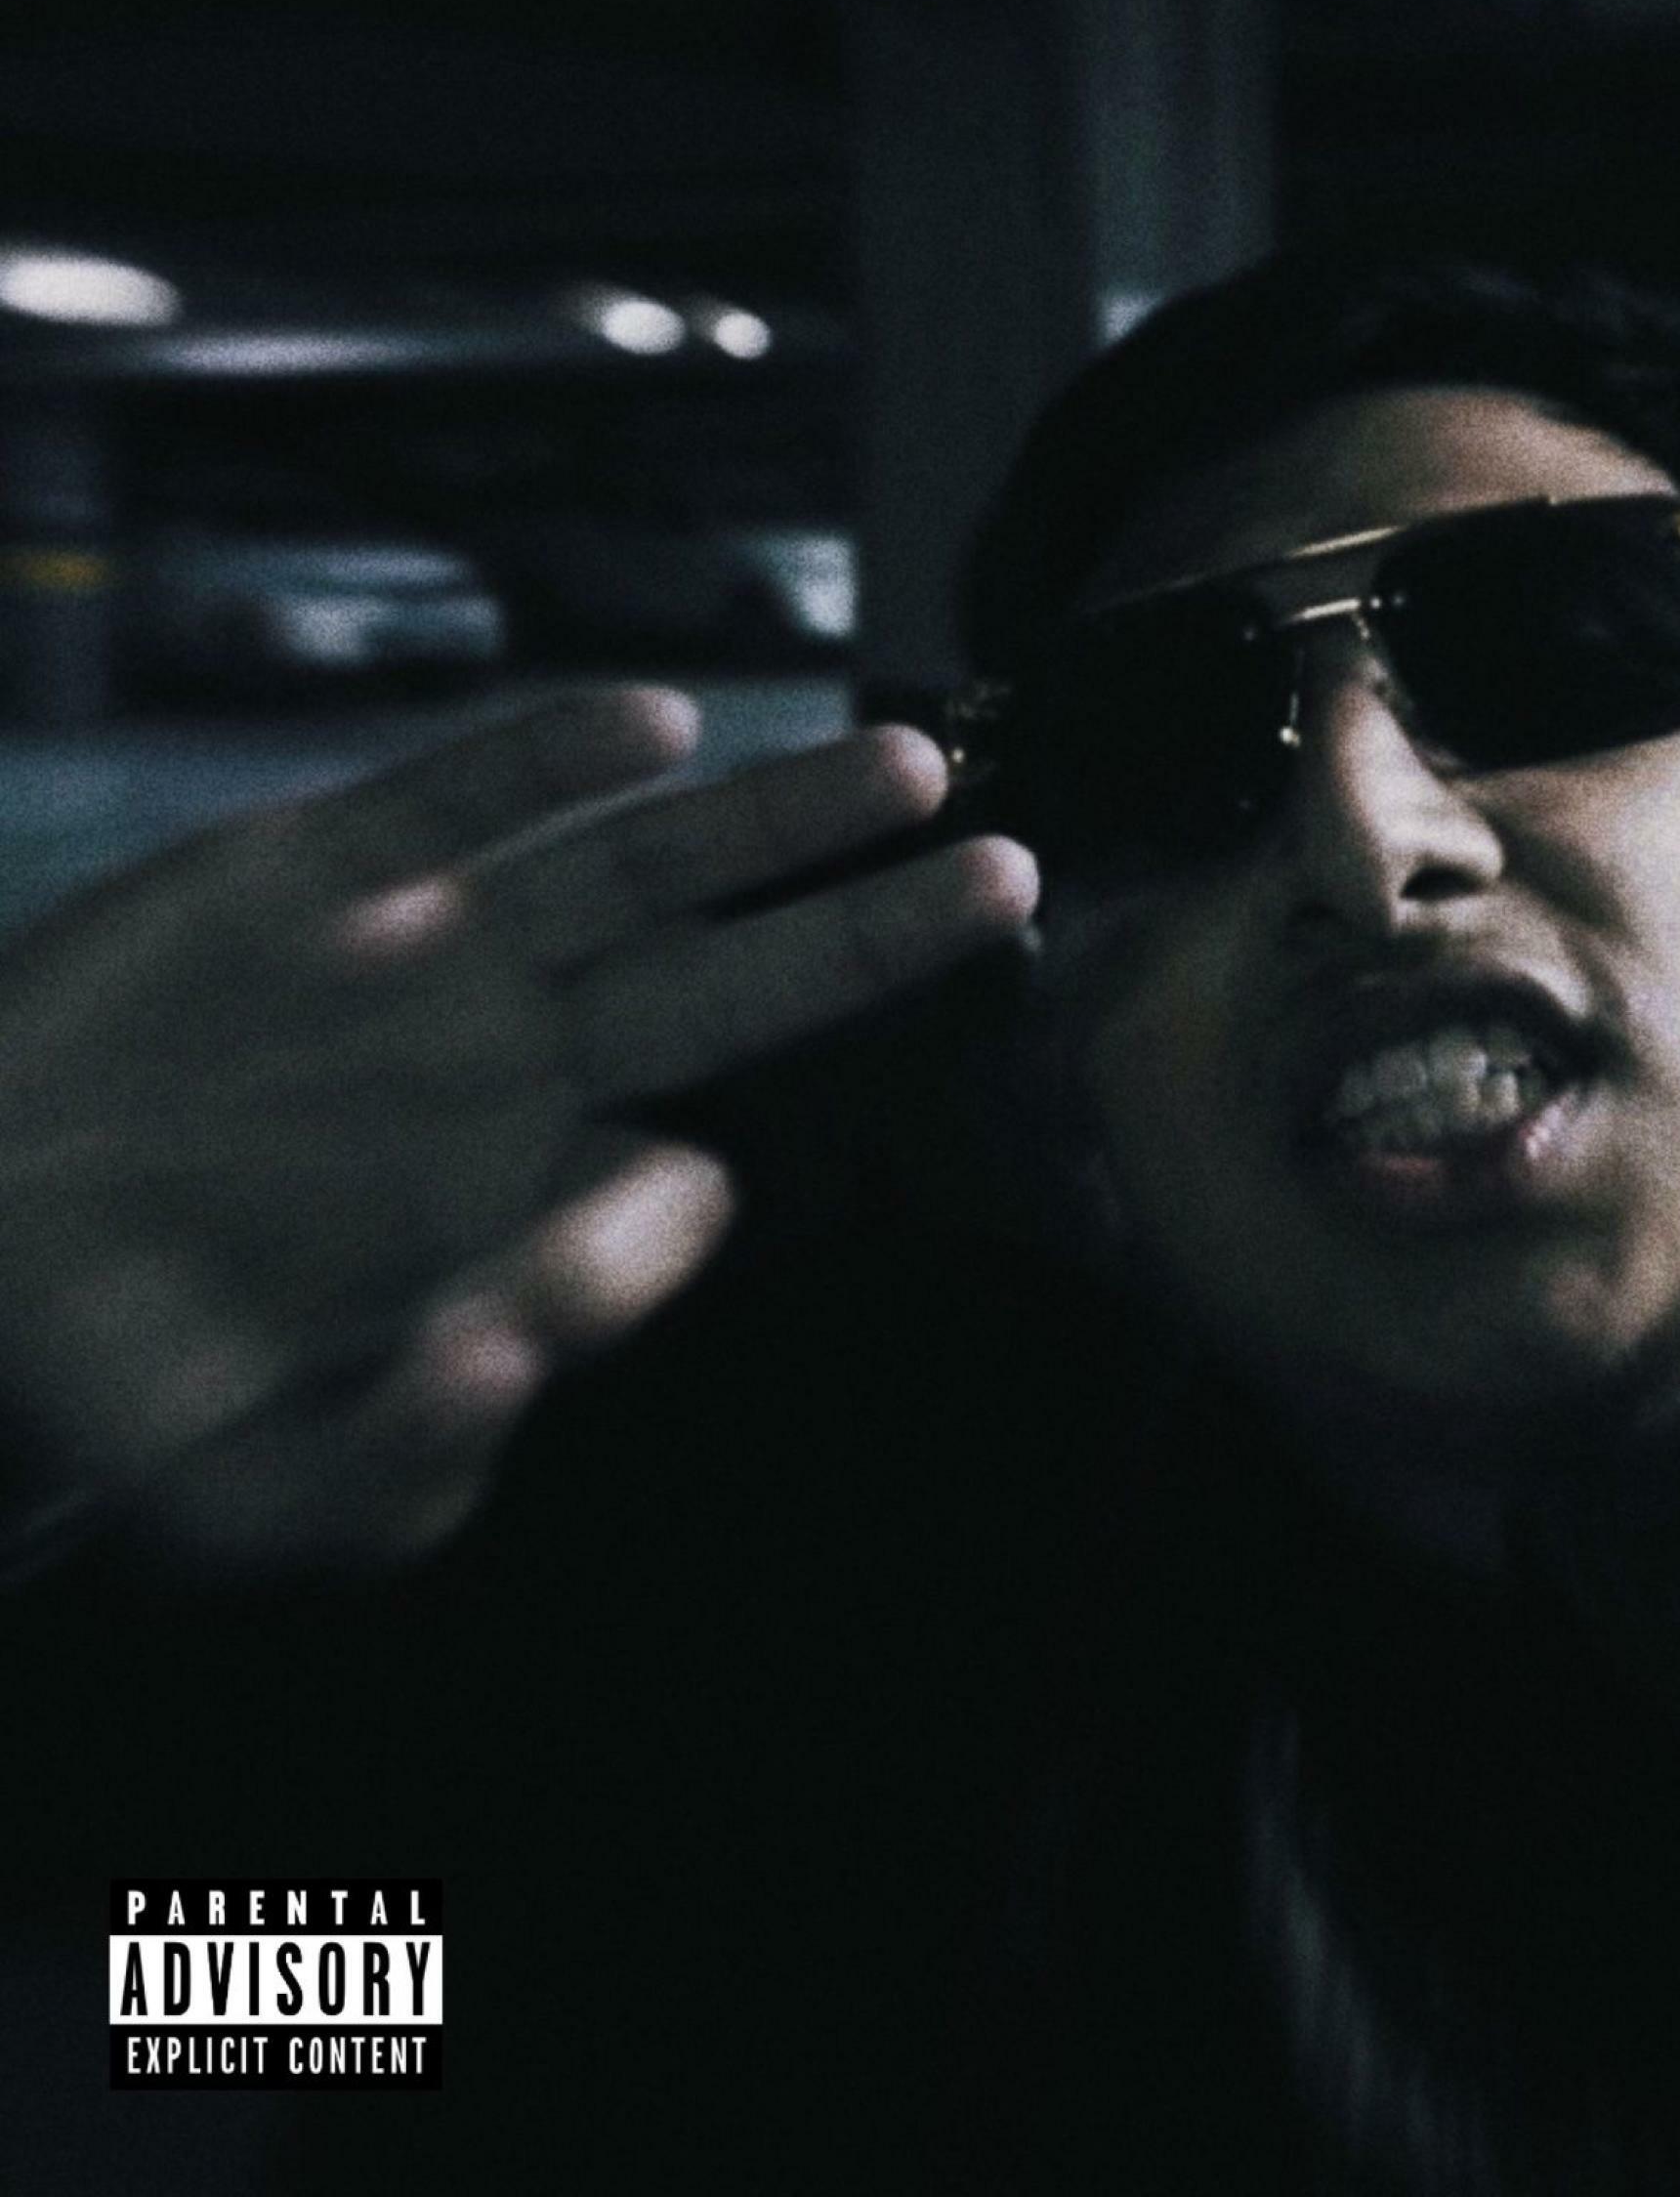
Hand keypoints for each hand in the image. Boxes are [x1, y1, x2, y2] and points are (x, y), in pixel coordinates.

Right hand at [0, 689, 1036, 1570]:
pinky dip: (550, 761)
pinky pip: (457, 798)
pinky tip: (655, 730)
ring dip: (772, 817)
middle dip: (871, 936)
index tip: (652, 1214)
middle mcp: (505, 1058)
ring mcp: (424, 952)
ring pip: (636, 867)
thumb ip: (394, 1468)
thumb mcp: (251, 1494)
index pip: (659, 1188)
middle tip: (1011, 876)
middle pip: (731, 985)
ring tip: (911, 773)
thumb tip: (517, 1357)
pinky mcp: (314, 865)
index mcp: (513, 1196)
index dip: (662, 1214)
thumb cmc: (123, 1372)